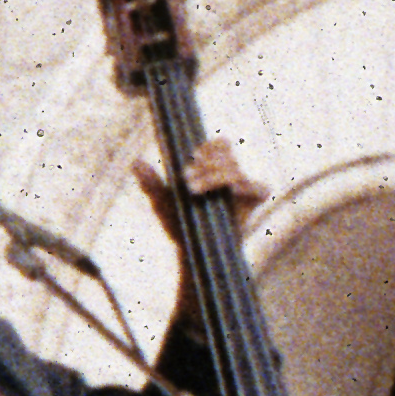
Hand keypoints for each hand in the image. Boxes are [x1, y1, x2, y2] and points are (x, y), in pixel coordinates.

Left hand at [137, 139, 266, 218]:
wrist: (192, 250)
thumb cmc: (179, 223)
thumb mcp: (162, 203)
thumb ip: (150, 183)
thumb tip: (135, 162)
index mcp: (213, 168)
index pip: (220, 144)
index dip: (208, 147)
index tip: (191, 158)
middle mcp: (231, 173)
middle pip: (227, 154)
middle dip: (205, 165)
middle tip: (185, 179)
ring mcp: (245, 186)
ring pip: (235, 170)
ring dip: (213, 177)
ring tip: (193, 190)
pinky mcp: (255, 200)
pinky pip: (259, 187)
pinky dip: (246, 186)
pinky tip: (232, 189)